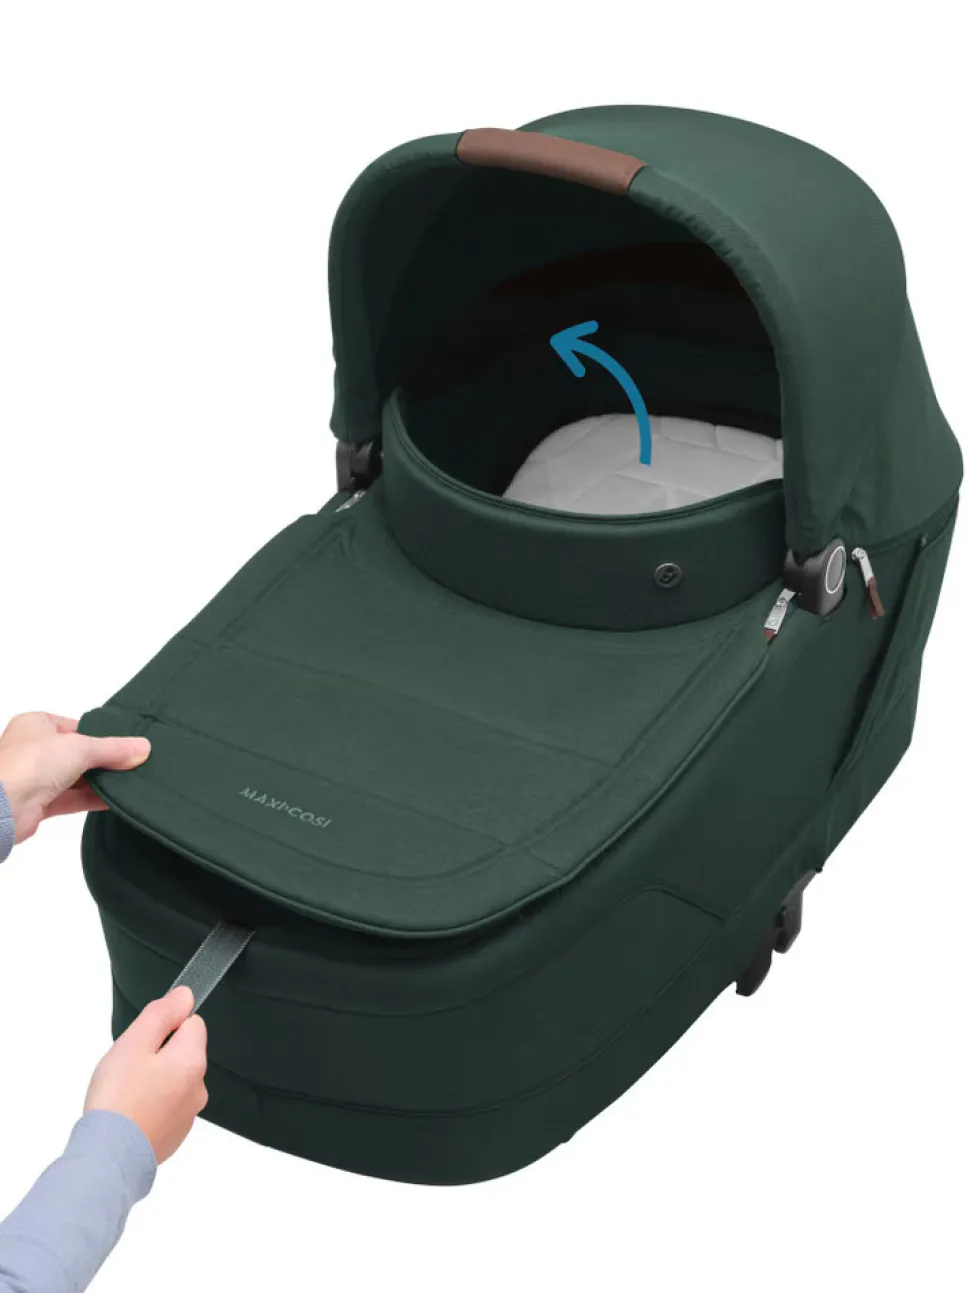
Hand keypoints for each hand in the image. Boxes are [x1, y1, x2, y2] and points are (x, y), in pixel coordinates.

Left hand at [0, 712, 149, 843]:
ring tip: (131, 782)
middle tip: (135, 764)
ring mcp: (35, 778)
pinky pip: (72, 798)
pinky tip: (116, 800)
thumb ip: (113, 749)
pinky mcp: (39, 803)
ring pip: (76, 777)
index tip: (127, 744)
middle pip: (78, 753)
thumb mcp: (80, 747)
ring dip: (100, 781)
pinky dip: (93, 799)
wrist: (2, 806)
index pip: (76, 727)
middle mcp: (33, 749)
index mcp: (35, 725)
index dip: (101, 735)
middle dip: (104, 761)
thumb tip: (144, 748)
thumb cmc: (31, 763)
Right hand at [85, 986, 207, 1164]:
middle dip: (157, 1053)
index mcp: (193, 1061)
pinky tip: (129, 1112)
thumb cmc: (118, 1101)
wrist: (108, 1159)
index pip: (193, 1022)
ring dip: (154, 1079)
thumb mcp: (134, 1043)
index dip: (165, 1025)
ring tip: (125, 1093)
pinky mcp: (174, 1133)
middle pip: (182, 1052)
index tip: (143, 1040)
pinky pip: (166, 1106)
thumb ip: (162, 1014)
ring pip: (173, 1079)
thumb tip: (185, 996)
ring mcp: (188, 1114)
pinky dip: (150, 1104)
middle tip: (129, 1068)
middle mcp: (198, 1087)